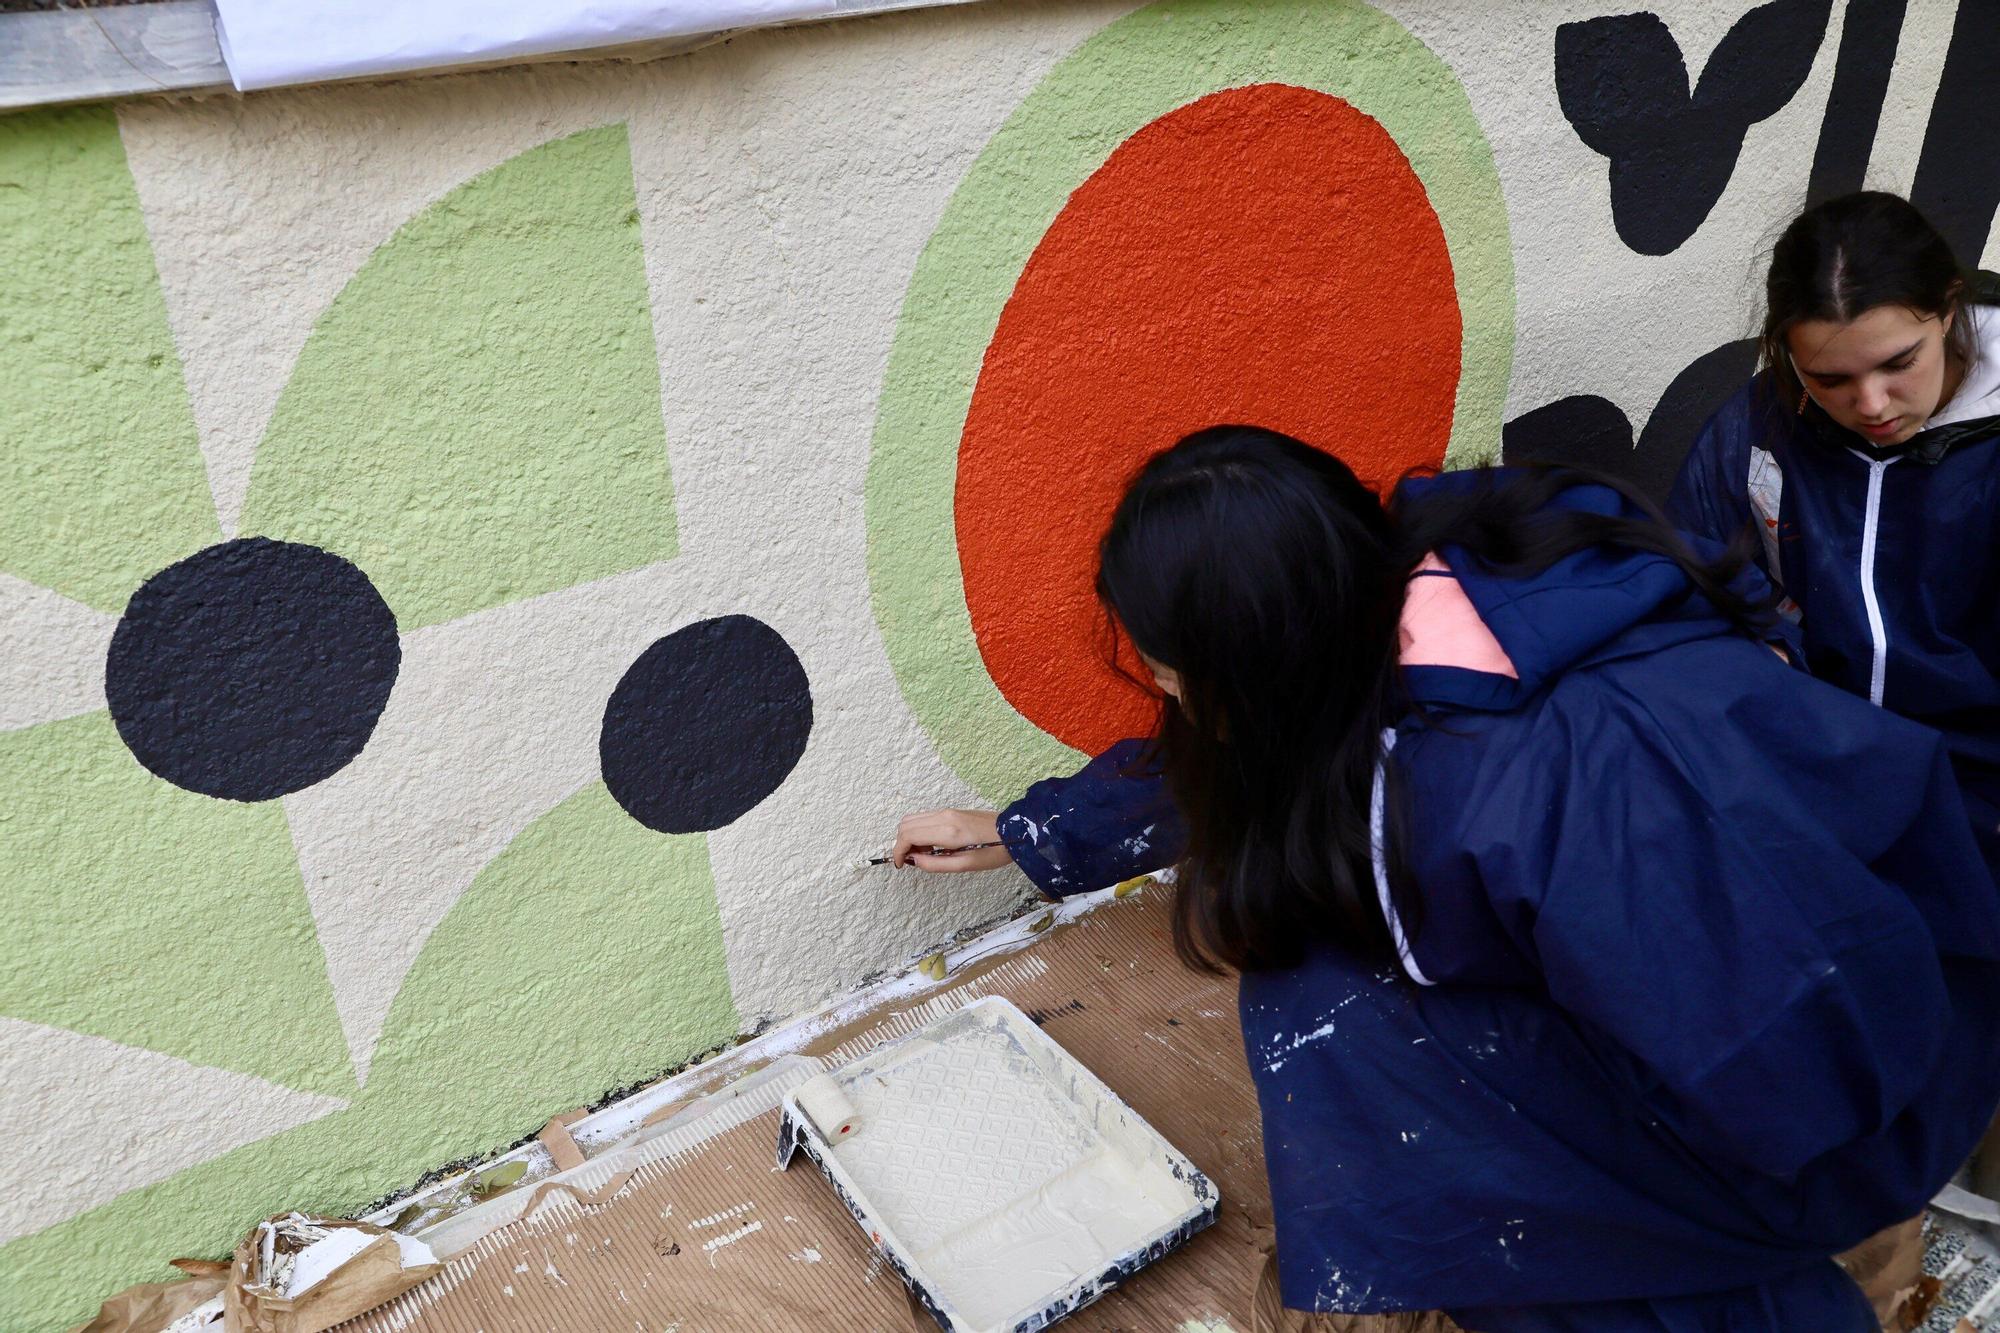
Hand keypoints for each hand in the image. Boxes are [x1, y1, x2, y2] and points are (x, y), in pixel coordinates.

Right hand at [892, 809, 1007, 871]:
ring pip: (913, 819)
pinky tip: (933, 845)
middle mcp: (944, 816)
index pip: (908, 835)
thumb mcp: (965, 865)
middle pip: (906, 824)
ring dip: (910, 836)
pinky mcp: (951, 811)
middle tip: (913, 860)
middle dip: (902, 843)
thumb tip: (914, 861)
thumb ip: (936, 864)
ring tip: (925, 853)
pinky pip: (925, 818)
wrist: (1015, 832)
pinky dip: (920, 831)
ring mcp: (947, 811)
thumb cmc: (994, 852)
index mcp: (947, 831)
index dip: (898, 851)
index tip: (901, 865)